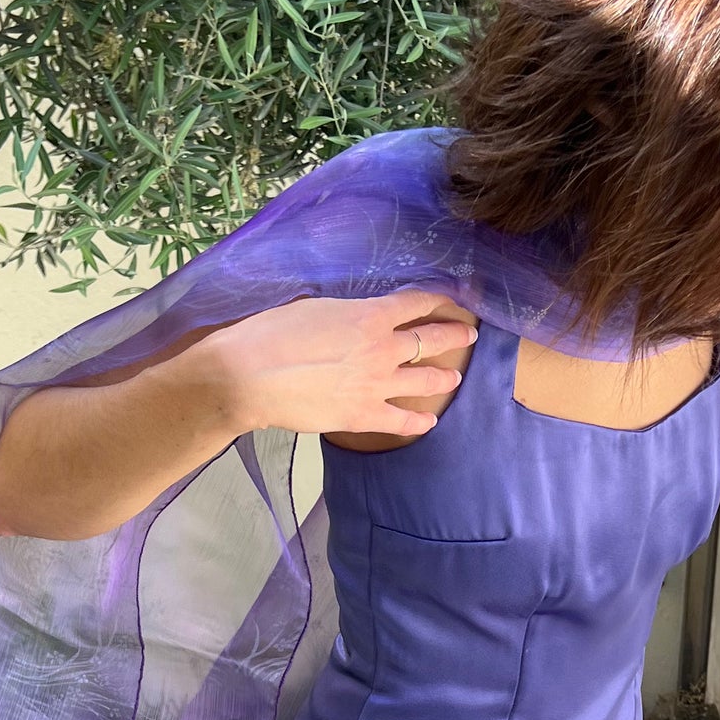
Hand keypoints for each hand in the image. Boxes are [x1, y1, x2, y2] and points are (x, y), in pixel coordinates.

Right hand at [199, 289, 476, 438]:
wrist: (250, 375)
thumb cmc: (270, 332)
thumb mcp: (310, 306)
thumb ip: (339, 313)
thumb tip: (346, 318)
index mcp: (369, 315)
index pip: (413, 302)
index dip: (434, 298)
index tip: (449, 296)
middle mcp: (383, 348)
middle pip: (429, 339)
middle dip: (452, 335)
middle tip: (468, 333)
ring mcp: (378, 384)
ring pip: (423, 380)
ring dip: (442, 376)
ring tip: (454, 376)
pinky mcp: (364, 416)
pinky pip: (401, 421)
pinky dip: (418, 422)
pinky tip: (428, 423)